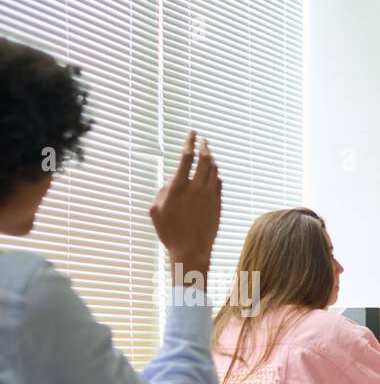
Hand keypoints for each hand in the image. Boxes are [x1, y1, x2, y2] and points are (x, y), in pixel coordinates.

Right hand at [150, 131, 220, 280]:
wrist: (191, 250)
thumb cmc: (169, 232)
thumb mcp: (156, 210)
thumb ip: (163, 191)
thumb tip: (172, 181)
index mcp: (179, 186)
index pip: (187, 157)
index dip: (190, 142)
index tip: (192, 133)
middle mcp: (197, 189)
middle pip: (205, 160)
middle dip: (204, 147)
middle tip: (203, 140)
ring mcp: (210, 197)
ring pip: (214, 171)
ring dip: (211, 160)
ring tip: (208, 154)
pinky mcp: (218, 206)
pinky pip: (219, 185)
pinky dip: (216, 175)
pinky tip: (213, 174)